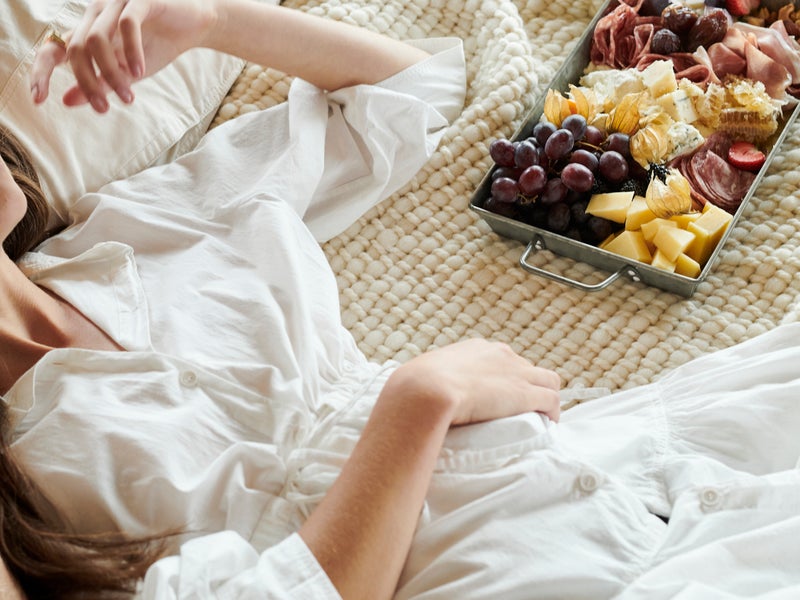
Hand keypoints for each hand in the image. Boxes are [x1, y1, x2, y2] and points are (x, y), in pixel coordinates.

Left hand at [30, 0, 217, 111]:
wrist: (195, 26)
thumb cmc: (159, 46)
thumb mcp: (127, 73)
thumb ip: (99, 84)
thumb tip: (67, 101)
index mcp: (89, 31)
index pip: (55, 49)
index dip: (42, 72)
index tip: (38, 100)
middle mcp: (96, 15)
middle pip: (77, 48)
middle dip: (88, 82)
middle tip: (104, 109)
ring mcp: (116, 4)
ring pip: (98, 39)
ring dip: (110, 73)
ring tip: (128, 96)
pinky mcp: (140, 0)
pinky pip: (127, 25)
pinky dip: (131, 51)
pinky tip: (140, 71)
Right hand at [380, 339, 560, 424]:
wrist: (425, 391)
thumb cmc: (416, 388)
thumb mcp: (423, 377)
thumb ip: (429, 382)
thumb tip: (411, 394)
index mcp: (476, 348)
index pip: (501, 358)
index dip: (504, 378)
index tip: (499, 395)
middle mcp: (500, 354)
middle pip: (527, 368)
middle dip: (528, 386)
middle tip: (521, 410)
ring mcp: (515, 373)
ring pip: (548, 380)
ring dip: (547, 399)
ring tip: (542, 418)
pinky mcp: (525, 393)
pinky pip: (552, 400)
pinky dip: (553, 412)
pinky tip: (548, 424)